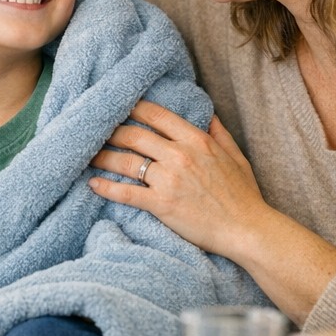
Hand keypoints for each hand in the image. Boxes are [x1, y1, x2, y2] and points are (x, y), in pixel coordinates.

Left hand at [88, 105, 267, 257]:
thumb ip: (219, 133)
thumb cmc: (244, 195)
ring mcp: (169, 179)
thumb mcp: (236, 156)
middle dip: (111, 131)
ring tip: (87, 155)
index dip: (133, 108)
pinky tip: (93, 184)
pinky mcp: (161, 204)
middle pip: (134, 135)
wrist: (247, 229)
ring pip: (126, 161)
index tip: (118, 106)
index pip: (156, 115)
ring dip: (103, 157)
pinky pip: (126, 192)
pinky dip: (106, 187)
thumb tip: (208, 114)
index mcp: (196, 140)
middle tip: (95, 132)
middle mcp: (179, 155)